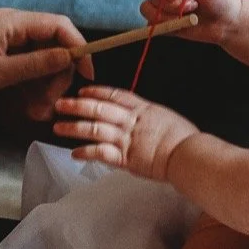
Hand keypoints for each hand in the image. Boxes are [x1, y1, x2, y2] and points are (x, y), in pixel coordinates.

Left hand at [0, 9, 88, 108]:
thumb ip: (35, 65)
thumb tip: (69, 56)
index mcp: (10, 22)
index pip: (59, 26)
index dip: (78, 48)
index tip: (87, 76)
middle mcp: (9, 28)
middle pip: (52, 46)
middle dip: (56, 77)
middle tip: (48, 107)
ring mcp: (2, 43)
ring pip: (39, 62)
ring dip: (42, 87)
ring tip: (35, 113)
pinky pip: (23, 70)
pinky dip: (28, 87)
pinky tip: (26, 106)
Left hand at [53, 84, 200, 180]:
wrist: (190, 155)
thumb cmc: (185, 139)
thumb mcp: (167, 117)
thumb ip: (150, 116)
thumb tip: (141, 116)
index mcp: (143, 109)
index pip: (115, 95)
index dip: (96, 92)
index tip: (83, 90)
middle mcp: (131, 121)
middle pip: (99, 109)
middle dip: (77, 105)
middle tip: (60, 104)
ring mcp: (127, 139)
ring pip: (95, 129)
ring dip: (74, 127)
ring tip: (58, 127)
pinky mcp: (126, 158)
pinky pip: (101, 153)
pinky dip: (86, 152)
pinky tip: (74, 153)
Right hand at [146, 0, 243, 45]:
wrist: (230, 22)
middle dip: (173, 5)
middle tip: (194, 6)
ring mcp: (166, 10)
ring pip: (149, 12)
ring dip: (169, 17)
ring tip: (190, 17)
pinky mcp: (166, 26)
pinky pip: (153, 27)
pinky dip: (166, 27)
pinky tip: (184, 26)